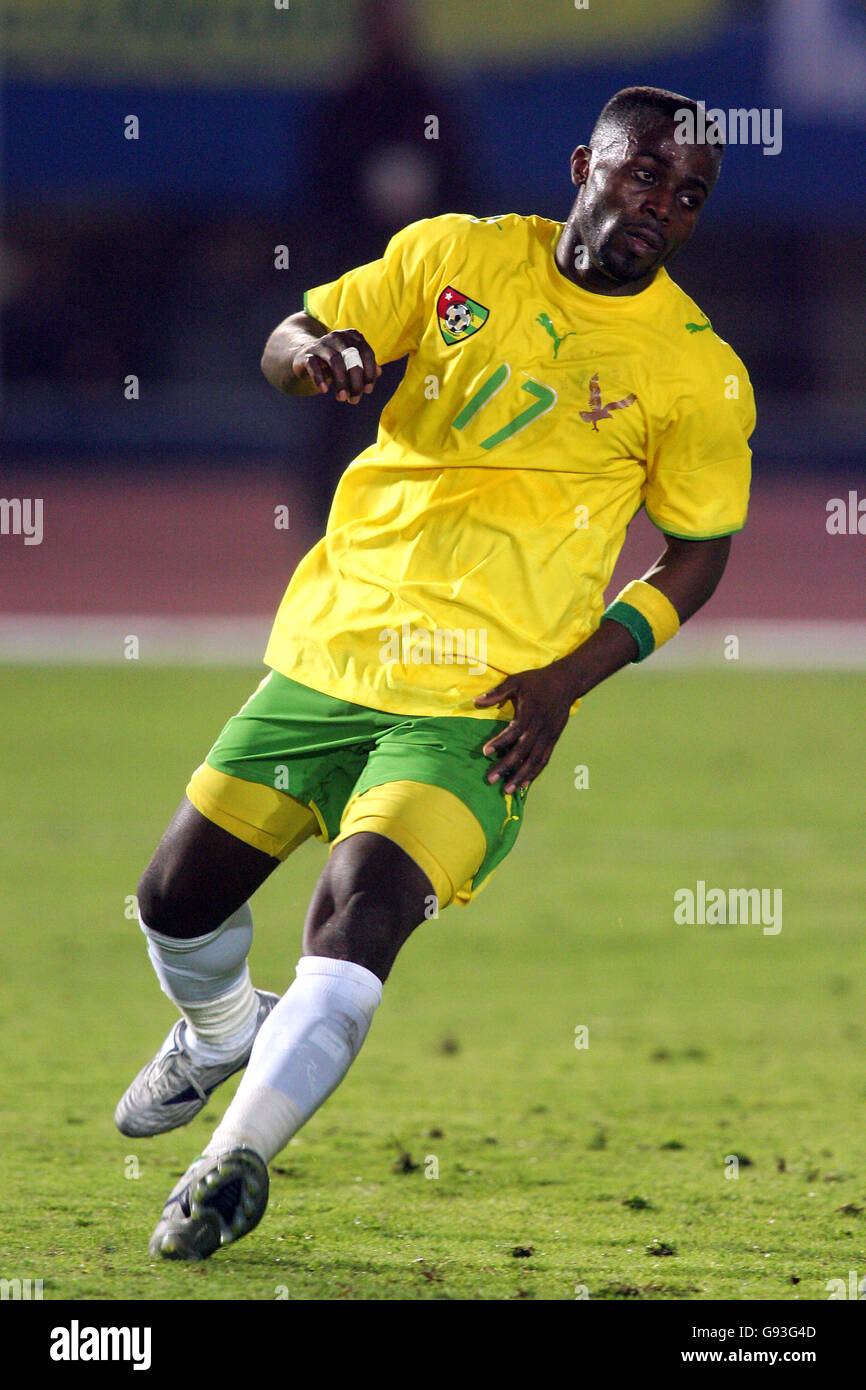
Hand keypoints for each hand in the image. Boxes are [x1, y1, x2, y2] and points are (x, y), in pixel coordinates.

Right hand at [291, 329, 381, 403]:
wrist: (305, 356)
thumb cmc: (334, 362)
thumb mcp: (351, 363)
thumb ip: (365, 366)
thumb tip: (379, 372)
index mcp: (351, 336)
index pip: (366, 353)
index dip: (369, 373)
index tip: (368, 390)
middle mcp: (337, 337)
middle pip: (352, 357)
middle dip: (355, 382)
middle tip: (354, 399)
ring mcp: (321, 344)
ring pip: (335, 361)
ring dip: (340, 382)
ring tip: (342, 398)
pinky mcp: (306, 354)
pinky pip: (313, 365)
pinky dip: (319, 378)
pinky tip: (324, 390)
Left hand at [474, 660, 577, 792]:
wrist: (566, 682)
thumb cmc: (537, 681)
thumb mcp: (516, 681)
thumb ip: (497, 692)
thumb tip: (475, 702)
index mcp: (529, 713)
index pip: (513, 732)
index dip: (500, 743)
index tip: (485, 752)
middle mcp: (539, 728)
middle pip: (522, 751)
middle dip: (506, 767)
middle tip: (490, 780)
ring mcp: (549, 735)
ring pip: (534, 760)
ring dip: (521, 776)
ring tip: (507, 789)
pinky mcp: (554, 739)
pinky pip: (544, 759)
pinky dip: (534, 773)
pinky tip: (524, 783)